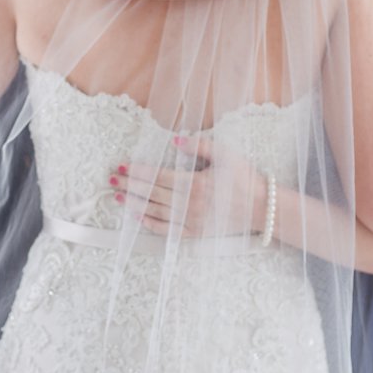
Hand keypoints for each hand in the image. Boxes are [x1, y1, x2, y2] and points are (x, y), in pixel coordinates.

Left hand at [108, 135, 265, 237]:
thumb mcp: (225, 154)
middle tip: (111, 180)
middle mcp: (190, 204)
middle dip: (129, 186)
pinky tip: (138, 218)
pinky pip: (167, 230)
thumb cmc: (244, 178)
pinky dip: (150, 224)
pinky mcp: (195, 233)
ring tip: (117, 198)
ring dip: (134, 204)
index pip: (158, 177)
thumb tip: (176, 139)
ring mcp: (191, 221)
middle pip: (152, 194)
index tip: (122, 166)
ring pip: (155, 212)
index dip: (137, 172)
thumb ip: (199, 146)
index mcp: (195, 184)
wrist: (261, 208)